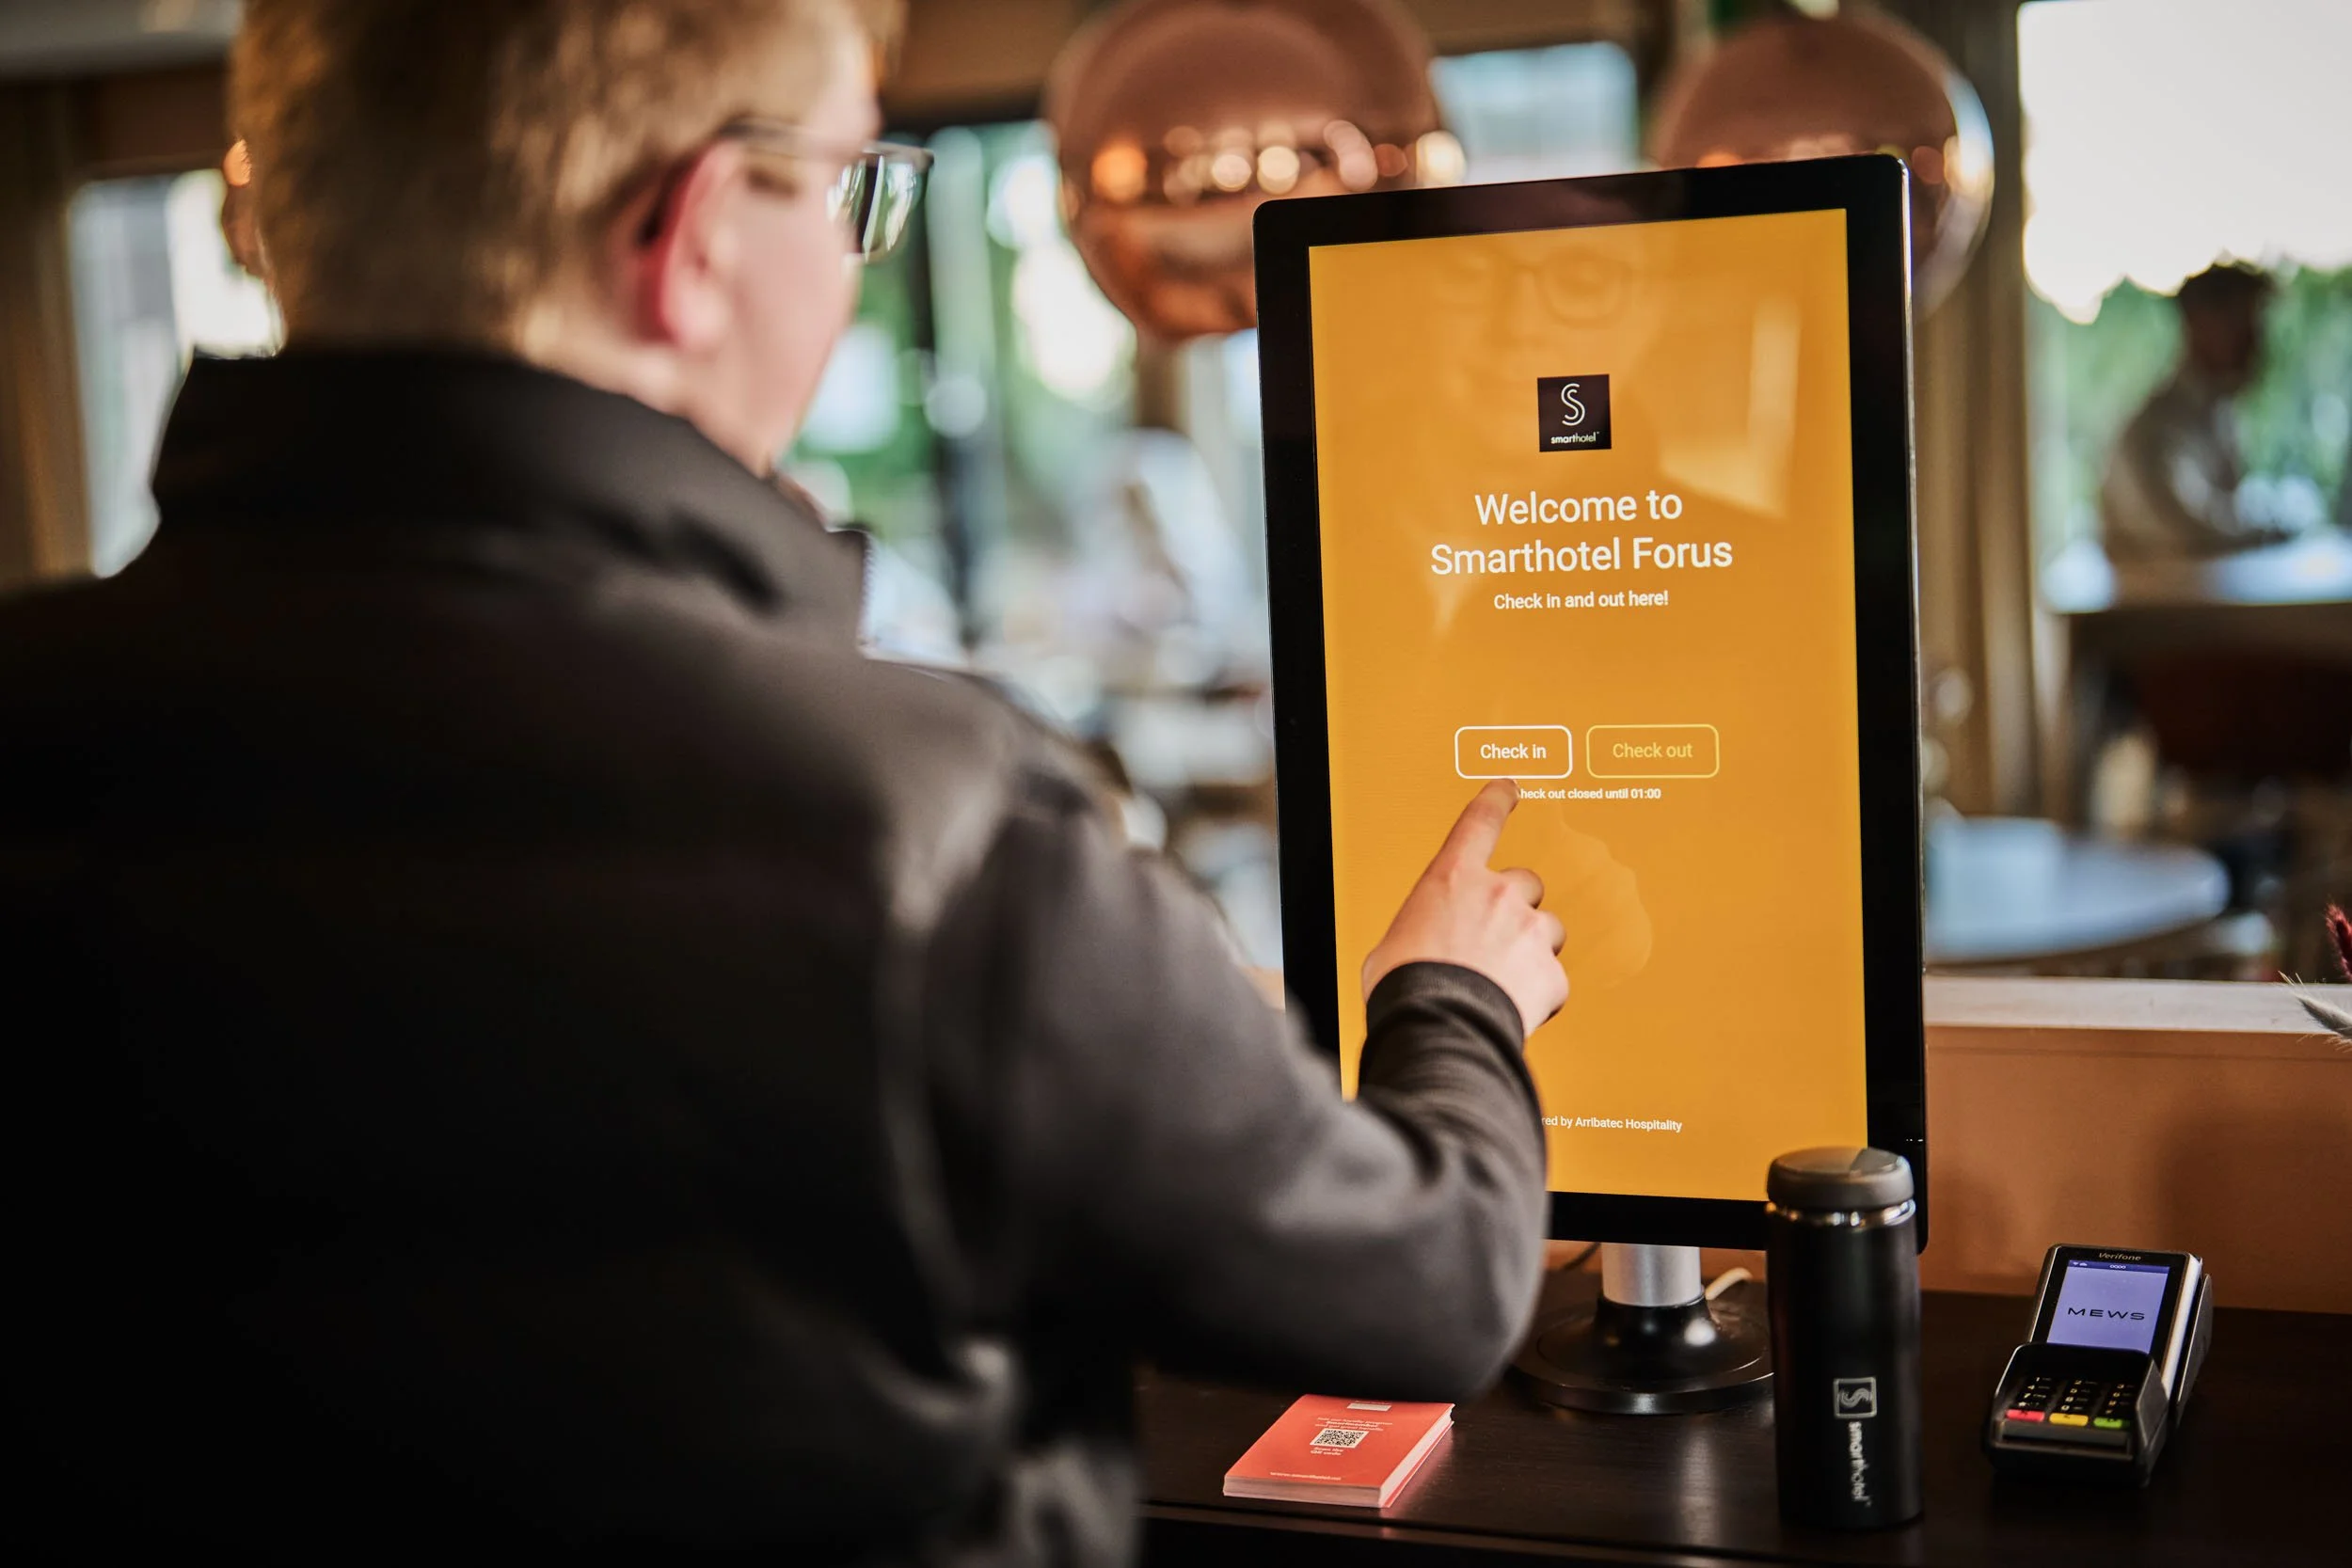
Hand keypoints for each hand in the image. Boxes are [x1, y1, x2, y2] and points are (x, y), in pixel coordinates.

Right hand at [1362, 779, 1568, 1038]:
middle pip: (1525, 883)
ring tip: (1504, 979)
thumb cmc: (1406, 988)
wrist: (1437, 1027)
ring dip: (1532, 949)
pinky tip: (1515, 1009)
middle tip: (1495, 937)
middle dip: (1516, 906)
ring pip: (1548, 930)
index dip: (1497, 800)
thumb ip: (1420, 929)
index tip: (1508, 789)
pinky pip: (1553, 979)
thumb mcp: (1392, 945)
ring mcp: (1529, 931)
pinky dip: (1540, 993)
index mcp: (1451, 879)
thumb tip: (1421, 946)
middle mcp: (1497, 895)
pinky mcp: (1551, 972)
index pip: (1480, 821)